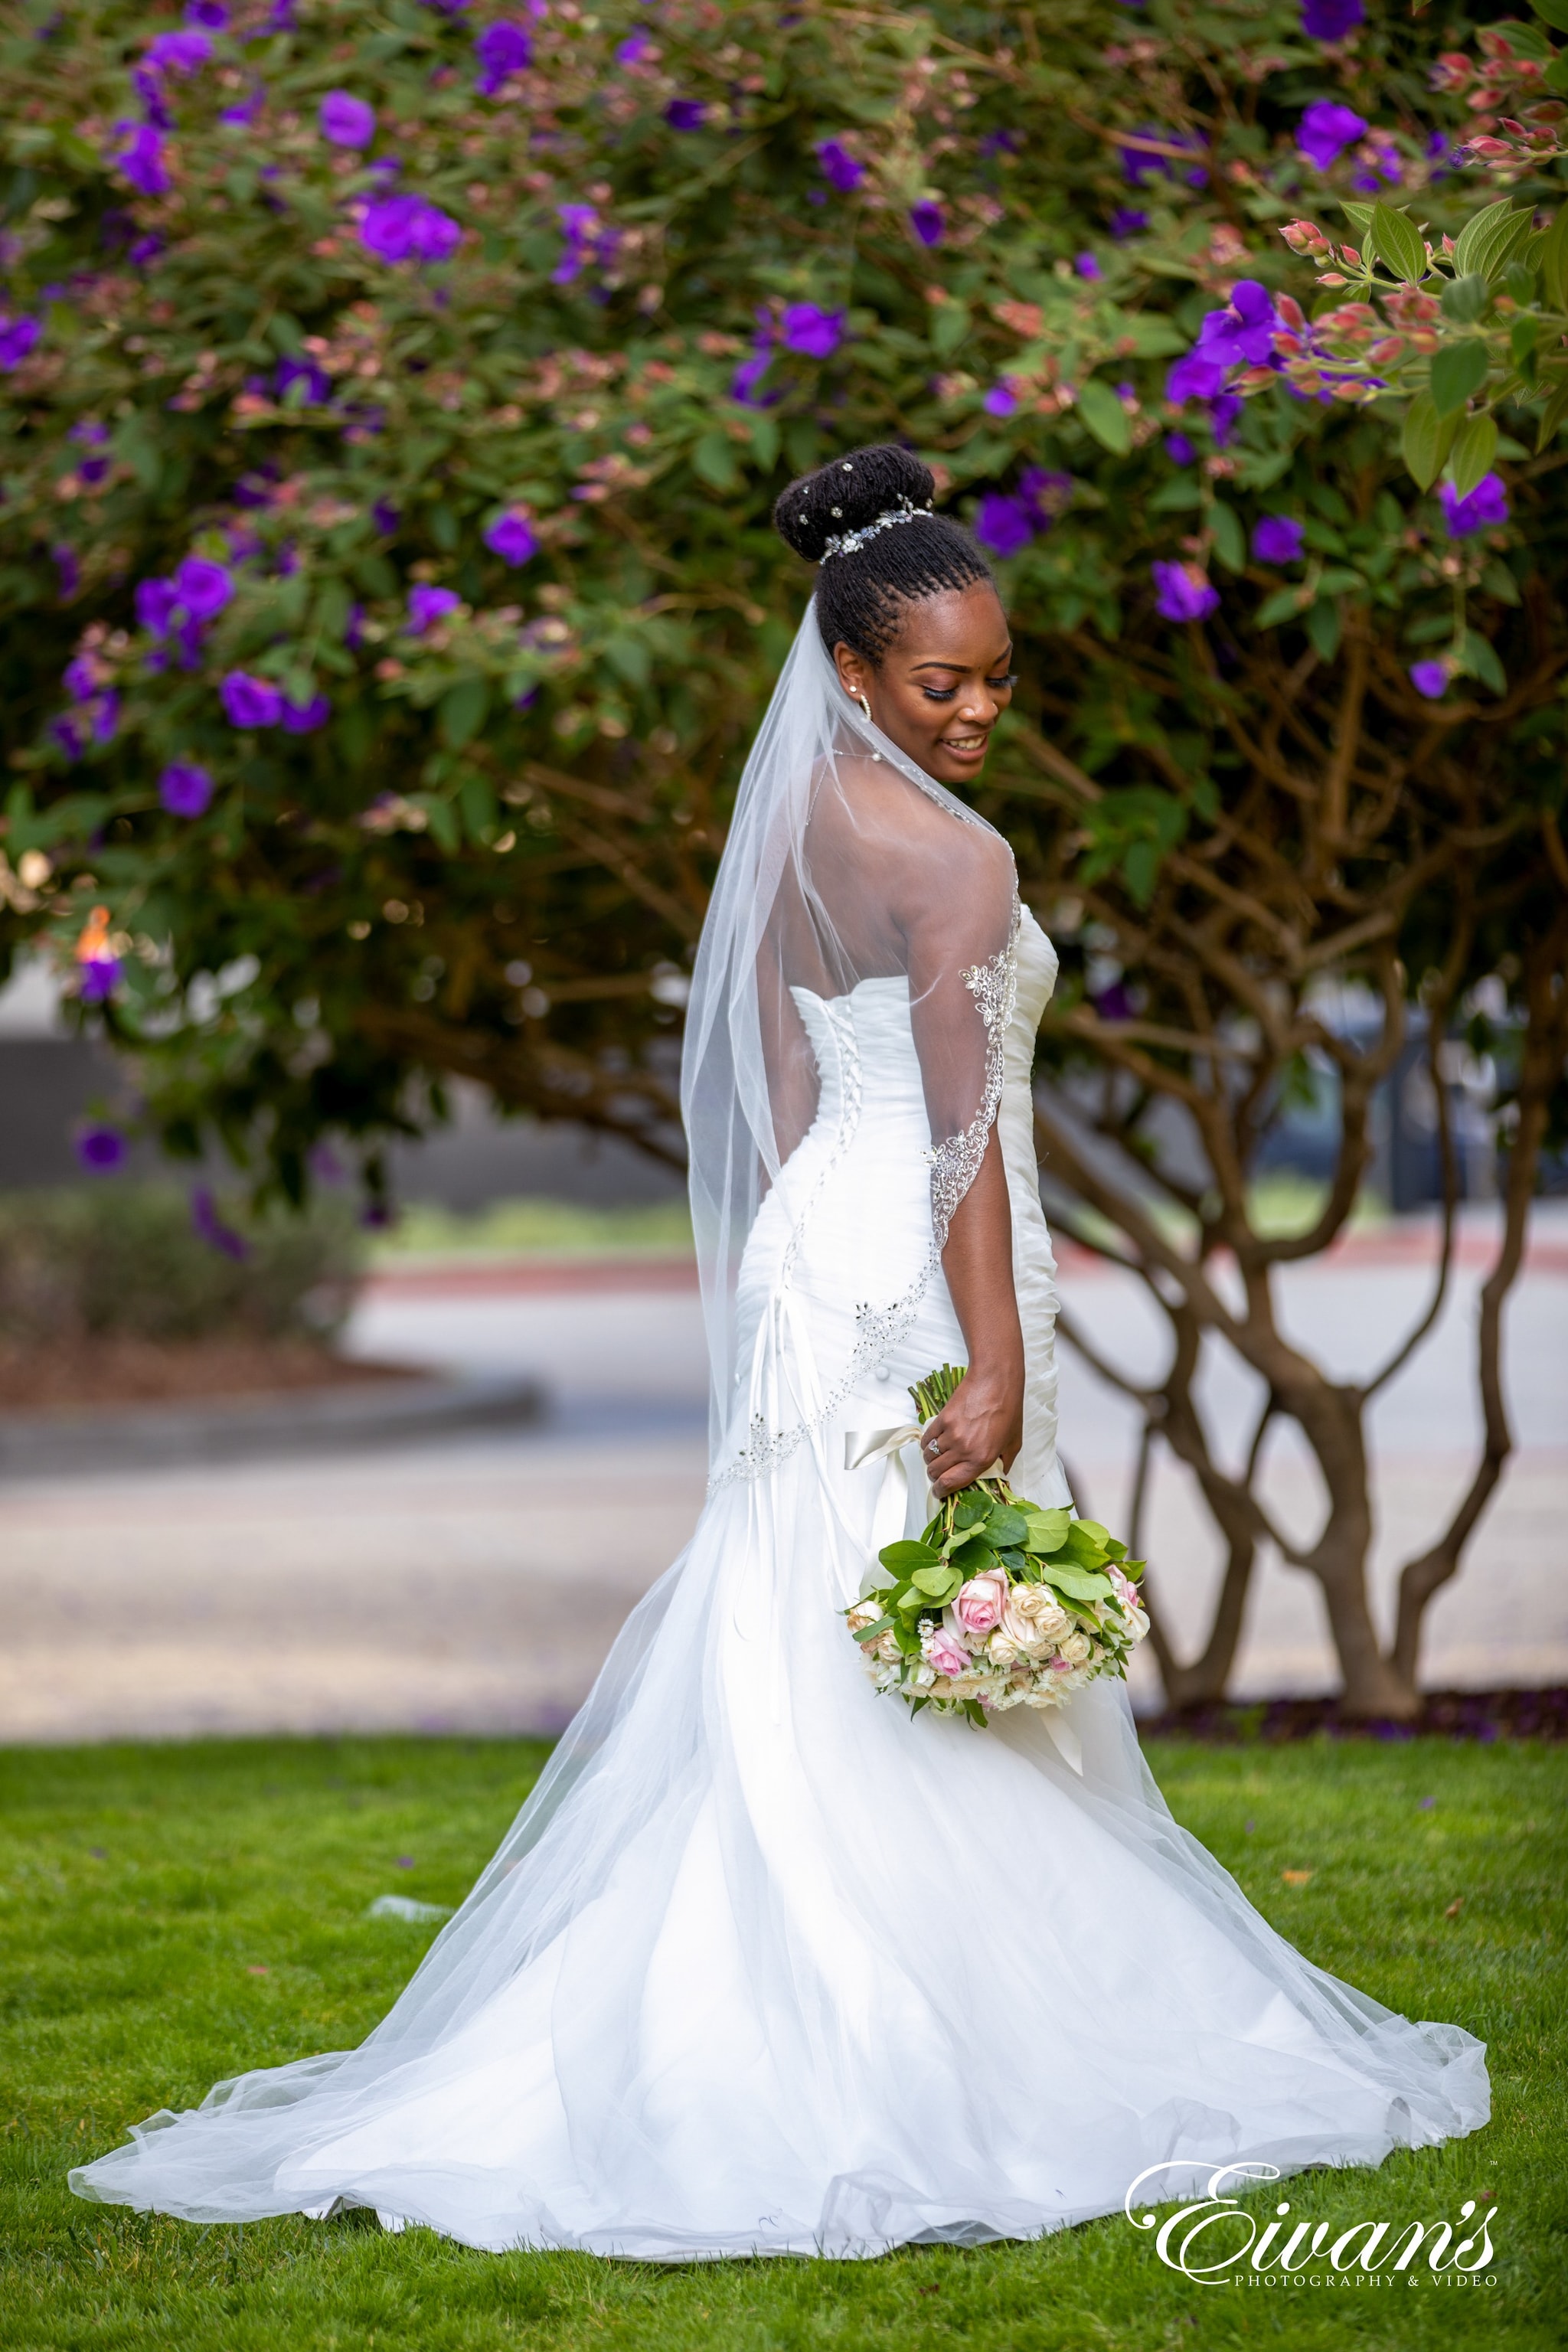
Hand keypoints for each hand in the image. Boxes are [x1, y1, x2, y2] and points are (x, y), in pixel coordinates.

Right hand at [919, 1368, 1022, 1497]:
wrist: (996, 1382)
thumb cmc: (1008, 1410)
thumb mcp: (1014, 1442)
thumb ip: (1005, 1463)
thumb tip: (998, 1476)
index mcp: (981, 1459)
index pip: (951, 1483)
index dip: (941, 1491)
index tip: (939, 1492)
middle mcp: (963, 1449)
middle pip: (936, 1472)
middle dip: (935, 1477)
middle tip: (939, 1475)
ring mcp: (951, 1434)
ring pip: (928, 1456)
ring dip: (930, 1461)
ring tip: (937, 1458)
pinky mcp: (942, 1419)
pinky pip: (926, 1439)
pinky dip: (926, 1444)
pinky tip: (932, 1443)